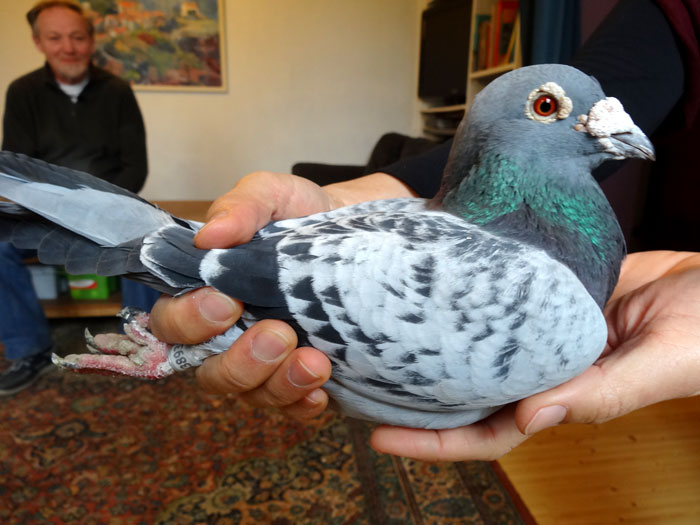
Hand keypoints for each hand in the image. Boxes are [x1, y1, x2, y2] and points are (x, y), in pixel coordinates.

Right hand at [149, 170, 413, 417]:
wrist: (362, 231)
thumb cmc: (303, 215)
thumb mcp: (273, 195)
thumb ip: (240, 206)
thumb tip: (209, 236)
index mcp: (209, 294)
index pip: (173, 323)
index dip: (191, 321)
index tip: (227, 300)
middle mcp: (230, 337)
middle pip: (209, 372)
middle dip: (240, 361)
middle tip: (279, 333)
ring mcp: (266, 364)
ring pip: (252, 395)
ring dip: (279, 384)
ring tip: (315, 361)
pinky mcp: (301, 380)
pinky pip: (293, 409)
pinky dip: (303, 404)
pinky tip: (321, 392)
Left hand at [369, 251, 699, 460]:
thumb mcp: (660, 363)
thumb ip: (602, 393)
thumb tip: (531, 419)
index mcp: (565, 398)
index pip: (487, 433)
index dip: (434, 442)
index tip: (379, 436)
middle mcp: (542, 370)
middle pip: (466, 394)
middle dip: (413, 399)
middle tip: (358, 385)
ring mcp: (538, 333)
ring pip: (473, 350)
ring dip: (430, 350)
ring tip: (379, 340)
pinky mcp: (544, 295)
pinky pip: (493, 304)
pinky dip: (461, 303)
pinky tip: (429, 292)